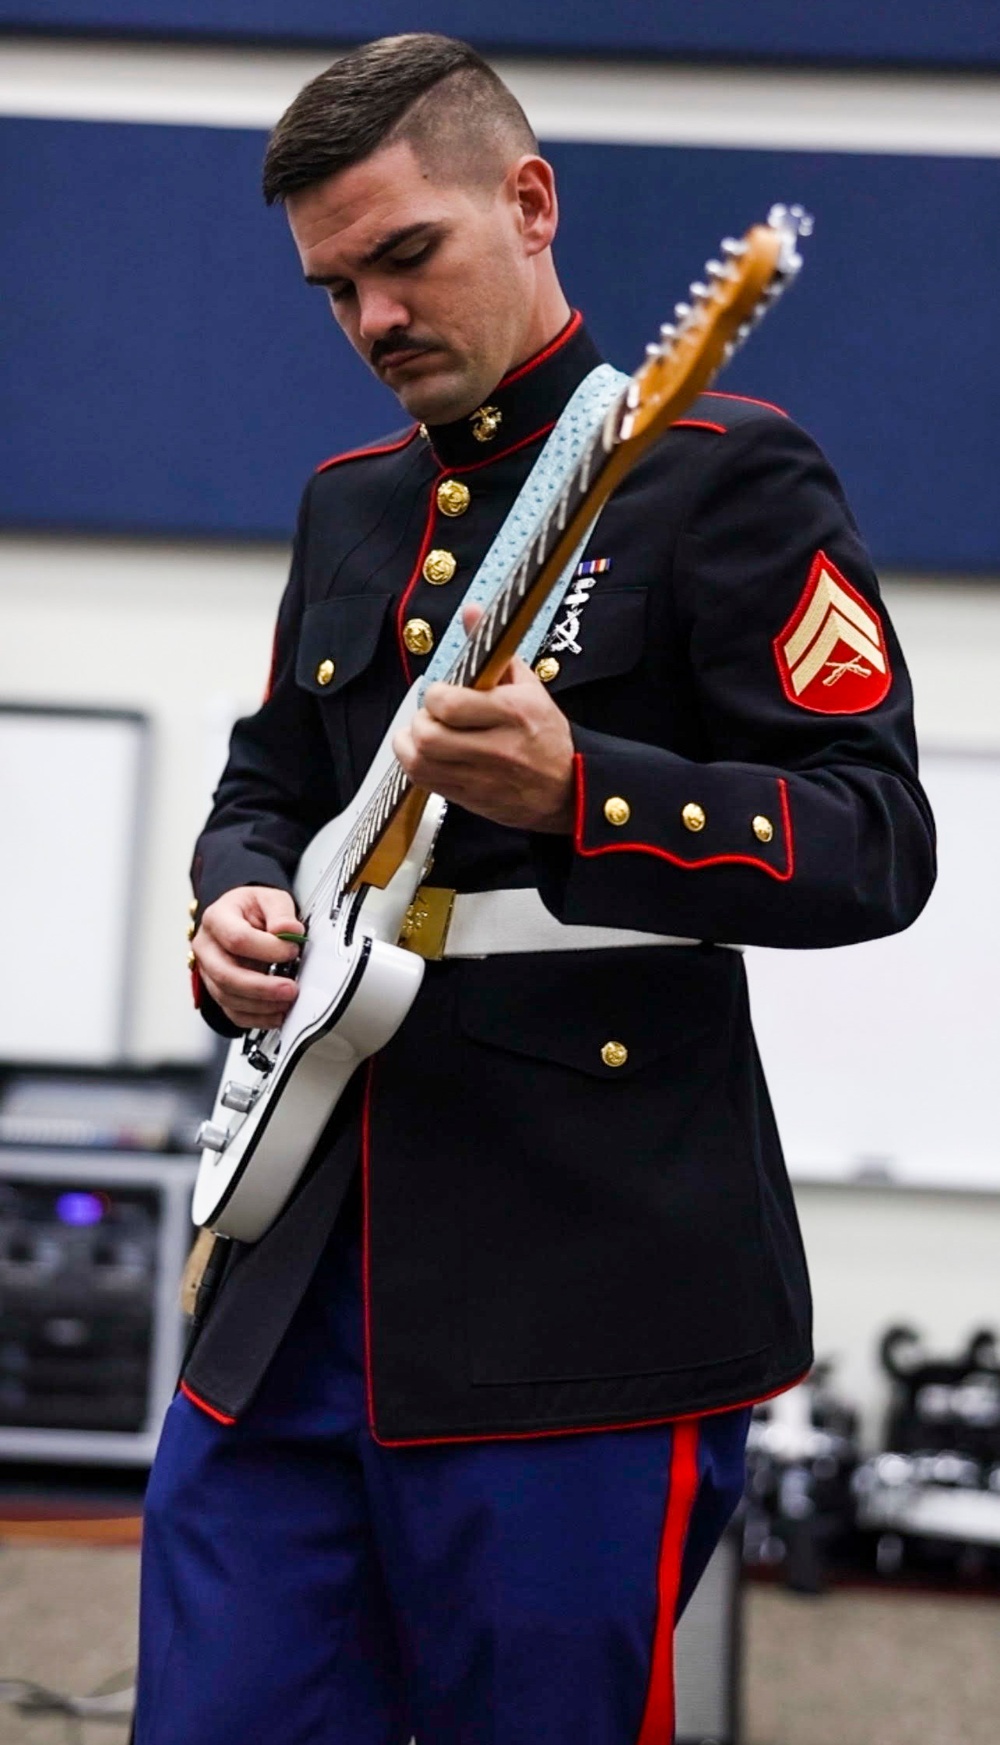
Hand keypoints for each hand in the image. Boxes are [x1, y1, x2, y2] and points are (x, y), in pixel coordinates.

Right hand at [194, 886, 302, 1029]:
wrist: (242, 918)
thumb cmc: (253, 909)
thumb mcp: (270, 899)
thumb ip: (281, 913)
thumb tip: (289, 930)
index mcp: (217, 919)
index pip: (237, 939)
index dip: (267, 949)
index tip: (292, 950)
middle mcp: (207, 947)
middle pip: (226, 975)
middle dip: (261, 987)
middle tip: (290, 989)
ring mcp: (209, 971)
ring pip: (227, 997)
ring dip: (261, 1005)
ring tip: (288, 1001)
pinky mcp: (218, 990)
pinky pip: (232, 1012)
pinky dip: (256, 1018)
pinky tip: (276, 1014)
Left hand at [393, 607, 574, 831]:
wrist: (568, 789)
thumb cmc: (546, 735)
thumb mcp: (529, 687)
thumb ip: (494, 649)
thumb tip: (471, 612)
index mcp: (512, 713)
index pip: (447, 703)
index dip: (434, 695)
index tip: (443, 693)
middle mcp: (497, 748)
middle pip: (427, 735)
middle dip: (420, 721)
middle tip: (433, 717)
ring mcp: (482, 778)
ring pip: (419, 762)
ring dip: (411, 745)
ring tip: (427, 735)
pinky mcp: (470, 800)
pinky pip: (425, 783)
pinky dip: (418, 766)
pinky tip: (432, 756)